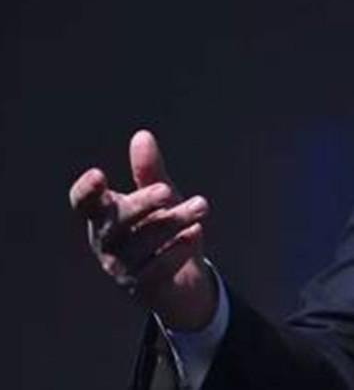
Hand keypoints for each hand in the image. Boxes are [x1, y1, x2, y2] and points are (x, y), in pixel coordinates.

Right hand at [68, 130, 217, 330]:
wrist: (183, 282)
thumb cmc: (163, 232)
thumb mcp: (161, 200)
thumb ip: (150, 171)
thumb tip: (142, 135)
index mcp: (103, 216)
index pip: (83, 204)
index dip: (86, 191)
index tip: (99, 175)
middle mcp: (106, 243)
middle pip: (115, 222)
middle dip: (143, 203)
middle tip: (168, 190)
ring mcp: (121, 268)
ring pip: (142, 243)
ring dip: (173, 222)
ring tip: (200, 205)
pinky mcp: (143, 288)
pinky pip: (157, 269)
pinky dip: (177, 250)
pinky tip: (195, 233)